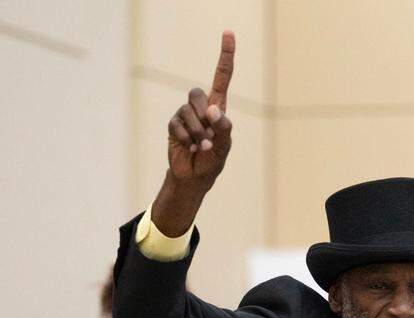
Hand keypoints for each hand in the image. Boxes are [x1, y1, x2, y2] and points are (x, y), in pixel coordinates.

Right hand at [152, 31, 234, 235]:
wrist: (194, 177)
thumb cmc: (213, 161)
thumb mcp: (224, 147)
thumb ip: (223, 129)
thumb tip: (215, 109)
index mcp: (219, 108)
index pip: (222, 77)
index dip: (225, 55)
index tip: (228, 33)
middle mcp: (202, 107)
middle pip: (197, 93)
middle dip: (204, 115)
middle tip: (209, 136)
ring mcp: (186, 114)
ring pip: (188, 111)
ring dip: (197, 132)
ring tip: (201, 146)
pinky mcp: (173, 124)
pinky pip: (177, 125)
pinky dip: (186, 139)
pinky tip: (190, 148)